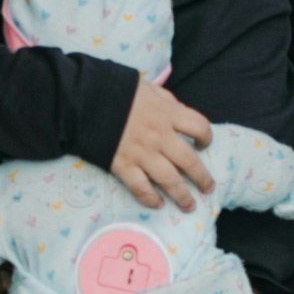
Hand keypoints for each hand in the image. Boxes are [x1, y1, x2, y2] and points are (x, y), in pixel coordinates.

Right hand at [108, 80, 217, 209]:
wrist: (85, 99)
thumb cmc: (116, 90)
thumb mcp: (147, 88)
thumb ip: (165, 100)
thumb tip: (177, 110)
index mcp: (167, 113)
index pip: (199, 126)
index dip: (206, 137)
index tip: (204, 144)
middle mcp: (159, 136)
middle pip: (189, 161)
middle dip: (202, 177)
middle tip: (208, 188)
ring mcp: (142, 153)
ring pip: (169, 180)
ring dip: (182, 196)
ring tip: (189, 206)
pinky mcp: (123, 166)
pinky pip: (141, 188)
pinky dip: (150, 198)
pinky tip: (158, 204)